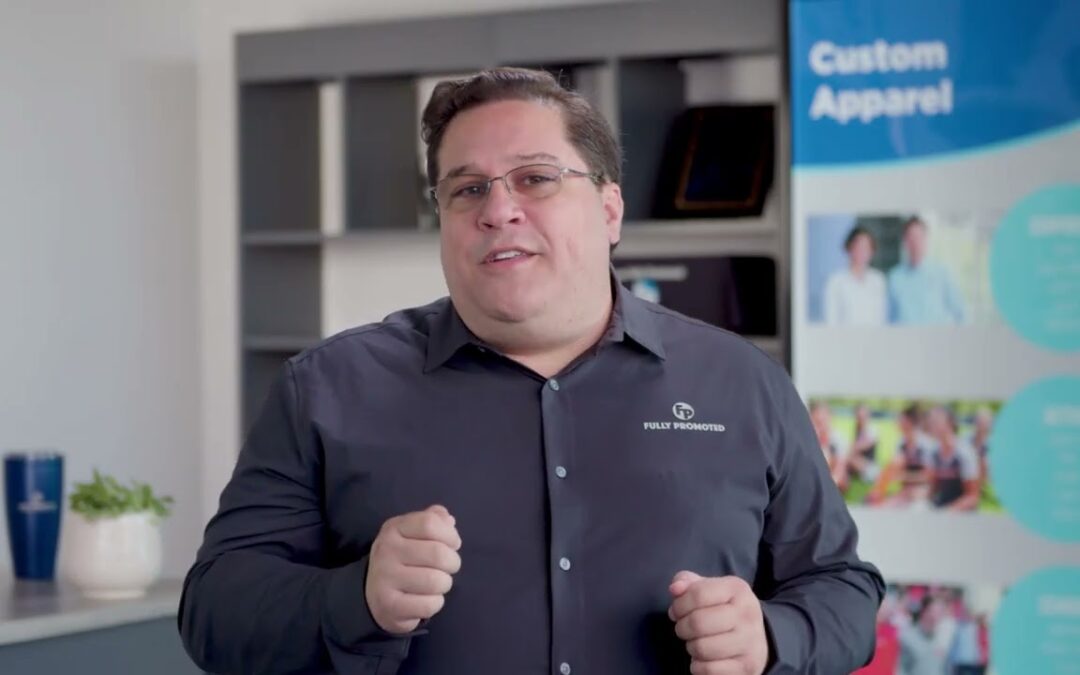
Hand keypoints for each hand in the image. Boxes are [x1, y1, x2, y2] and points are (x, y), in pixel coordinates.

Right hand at [365, 504, 461, 633]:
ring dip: (444, 584)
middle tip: (447, 568)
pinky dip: (435, 603)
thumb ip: (433, 520)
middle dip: (452, 563)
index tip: (453, 544)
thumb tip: (448, 520)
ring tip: (436, 584)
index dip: (450, 535)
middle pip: (438, 554)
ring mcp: (385, 578)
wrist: (372, 594)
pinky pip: (429, 605)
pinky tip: (426, 599)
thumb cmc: (402, 559)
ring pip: (436, 581)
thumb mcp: (413, 533)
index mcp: (394, 528)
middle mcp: (386, 550)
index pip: (430, 523)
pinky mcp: (389, 606)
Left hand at [668, 571, 768, 674]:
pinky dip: (698, 667)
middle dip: (682, 627)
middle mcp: (747, 614)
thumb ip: (687, 583)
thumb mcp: (709, 589)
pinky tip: (703, 660)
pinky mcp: (747, 667)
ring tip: (696, 643)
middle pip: (698, 622)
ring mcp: (750, 643)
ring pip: (702, 648)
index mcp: (738, 590)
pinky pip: (709, 670)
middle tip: (684, 629)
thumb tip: (675, 588)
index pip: (698, 594)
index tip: (676, 612)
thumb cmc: (723, 610)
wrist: (756, 640)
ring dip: (691, 647)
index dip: (679, 605)